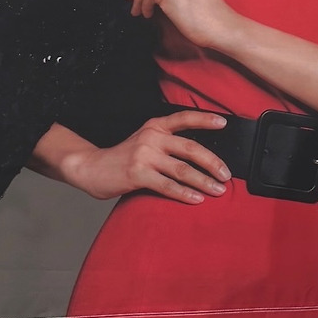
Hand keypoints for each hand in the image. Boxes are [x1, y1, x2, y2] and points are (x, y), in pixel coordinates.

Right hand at [60, 110, 231, 203]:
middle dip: (213, 163)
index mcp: (155, 126)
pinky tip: (197, 199)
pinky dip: (185, 193)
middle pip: (191, 148)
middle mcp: (151, 137)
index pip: (184, 118)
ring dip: (204, 181)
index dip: (205, 119)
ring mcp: (144, 156)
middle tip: (227, 175)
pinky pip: (167, 186)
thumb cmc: (122, 157)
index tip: (223, 124)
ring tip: (218, 190)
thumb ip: (167, 143)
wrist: (90, 167)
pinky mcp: (137, 174)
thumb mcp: (144, 141)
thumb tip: (200, 157)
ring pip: (182, 169)